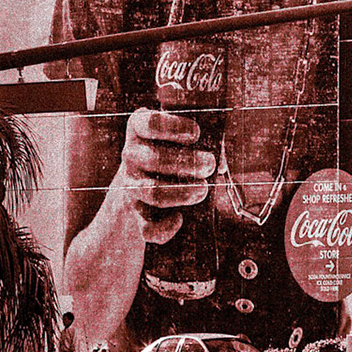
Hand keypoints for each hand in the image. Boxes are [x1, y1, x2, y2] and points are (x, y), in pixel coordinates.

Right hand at [116, 108, 215, 242]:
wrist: (138, 190)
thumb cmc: (173, 155)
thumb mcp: (182, 141)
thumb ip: (202, 142)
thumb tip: (222, 161)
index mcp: (140, 129)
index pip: (148, 123)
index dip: (172, 127)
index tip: (196, 133)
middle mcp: (131, 155)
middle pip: (153, 159)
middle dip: (187, 163)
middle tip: (210, 165)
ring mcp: (129, 184)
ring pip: (151, 191)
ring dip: (181, 192)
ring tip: (203, 189)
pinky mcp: (133, 213)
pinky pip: (146, 226)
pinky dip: (164, 227)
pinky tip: (179, 219)